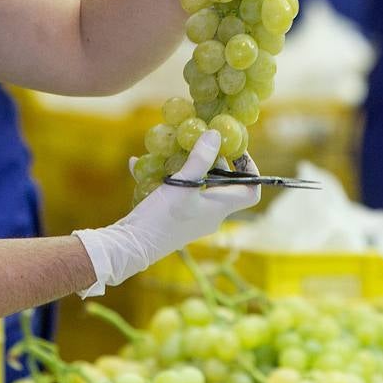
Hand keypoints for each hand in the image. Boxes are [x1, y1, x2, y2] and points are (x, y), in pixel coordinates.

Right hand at [73, 131, 259, 295]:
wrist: (131, 247)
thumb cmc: (162, 219)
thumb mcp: (182, 185)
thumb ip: (200, 160)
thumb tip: (216, 134)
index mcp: (219, 209)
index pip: (251, 192)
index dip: (250, 170)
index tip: (235, 151)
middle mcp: (210, 214)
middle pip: (224, 184)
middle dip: (214, 161)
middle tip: (200, 143)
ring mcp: (192, 217)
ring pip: (198, 186)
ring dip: (188, 167)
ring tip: (173, 150)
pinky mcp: (173, 217)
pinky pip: (175, 192)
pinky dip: (163, 177)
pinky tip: (139, 163)